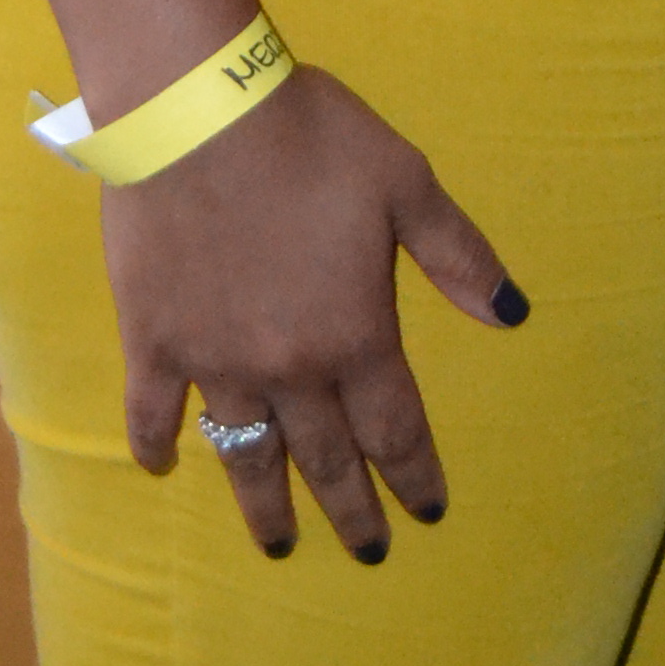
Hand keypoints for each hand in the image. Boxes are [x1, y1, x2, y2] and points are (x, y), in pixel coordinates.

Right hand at [102, 64, 526, 562]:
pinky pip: (153, 412)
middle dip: (352, 510)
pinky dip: (156, 444)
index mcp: (356, 334)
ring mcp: (214, 363)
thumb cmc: (312, 139)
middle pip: (326, 458)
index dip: (414, 475)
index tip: (427, 513)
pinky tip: (163, 466)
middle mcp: (289, 368)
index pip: (394, 428)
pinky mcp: (152, 342)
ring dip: (266, 506)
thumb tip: (513, 315)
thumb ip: (458, 257)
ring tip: (279, 545)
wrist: (198, 113)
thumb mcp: (406, 185)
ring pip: (246, 455)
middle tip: (368, 552)